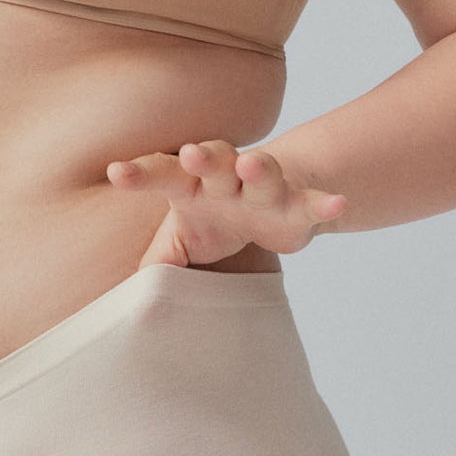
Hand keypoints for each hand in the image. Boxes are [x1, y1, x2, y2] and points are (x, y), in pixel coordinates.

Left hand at [106, 139, 346, 269]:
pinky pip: (310, 203)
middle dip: (203, 157)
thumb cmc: (214, 221)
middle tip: (191, 153)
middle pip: (213, 162)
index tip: (116, 173)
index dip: (139, 174)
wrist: (270, 206)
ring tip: (250, 164)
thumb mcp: (182, 244)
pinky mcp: (296, 205)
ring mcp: (262, 189)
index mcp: (189, 185)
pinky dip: (324, 203)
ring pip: (260, 173)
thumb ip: (158, 264)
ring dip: (257, 167)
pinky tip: (339, 203)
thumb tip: (134, 301)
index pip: (162, 174)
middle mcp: (225, 178)